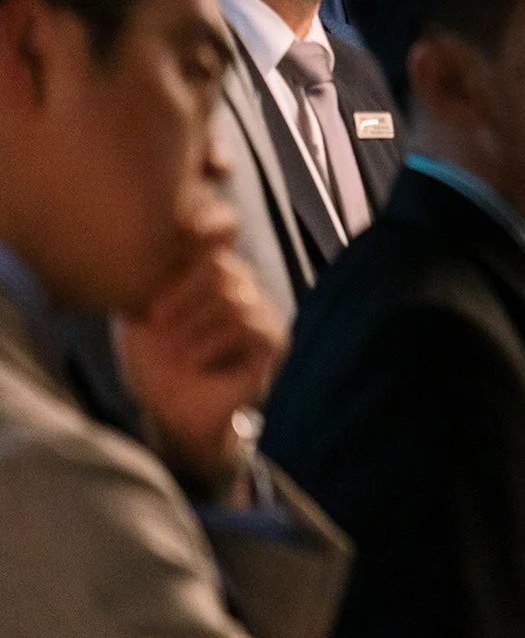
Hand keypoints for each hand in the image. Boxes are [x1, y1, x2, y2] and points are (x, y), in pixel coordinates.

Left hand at [114, 247, 284, 502]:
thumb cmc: (154, 366)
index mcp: (208, 272)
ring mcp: (261, 309)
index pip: (219, 227)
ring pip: (235, 297)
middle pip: (219, 266)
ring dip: (194, 325)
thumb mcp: (138, 321)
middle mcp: (240, 284)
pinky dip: (214, 344)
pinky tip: (194, 361)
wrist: (175, 414)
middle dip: (180, 294)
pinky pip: (250, 325)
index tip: (183, 233)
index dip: (206, 223)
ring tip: (174, 351)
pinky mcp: (274, 339)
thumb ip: (145, 283)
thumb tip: (148, 249)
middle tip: (154, 323)